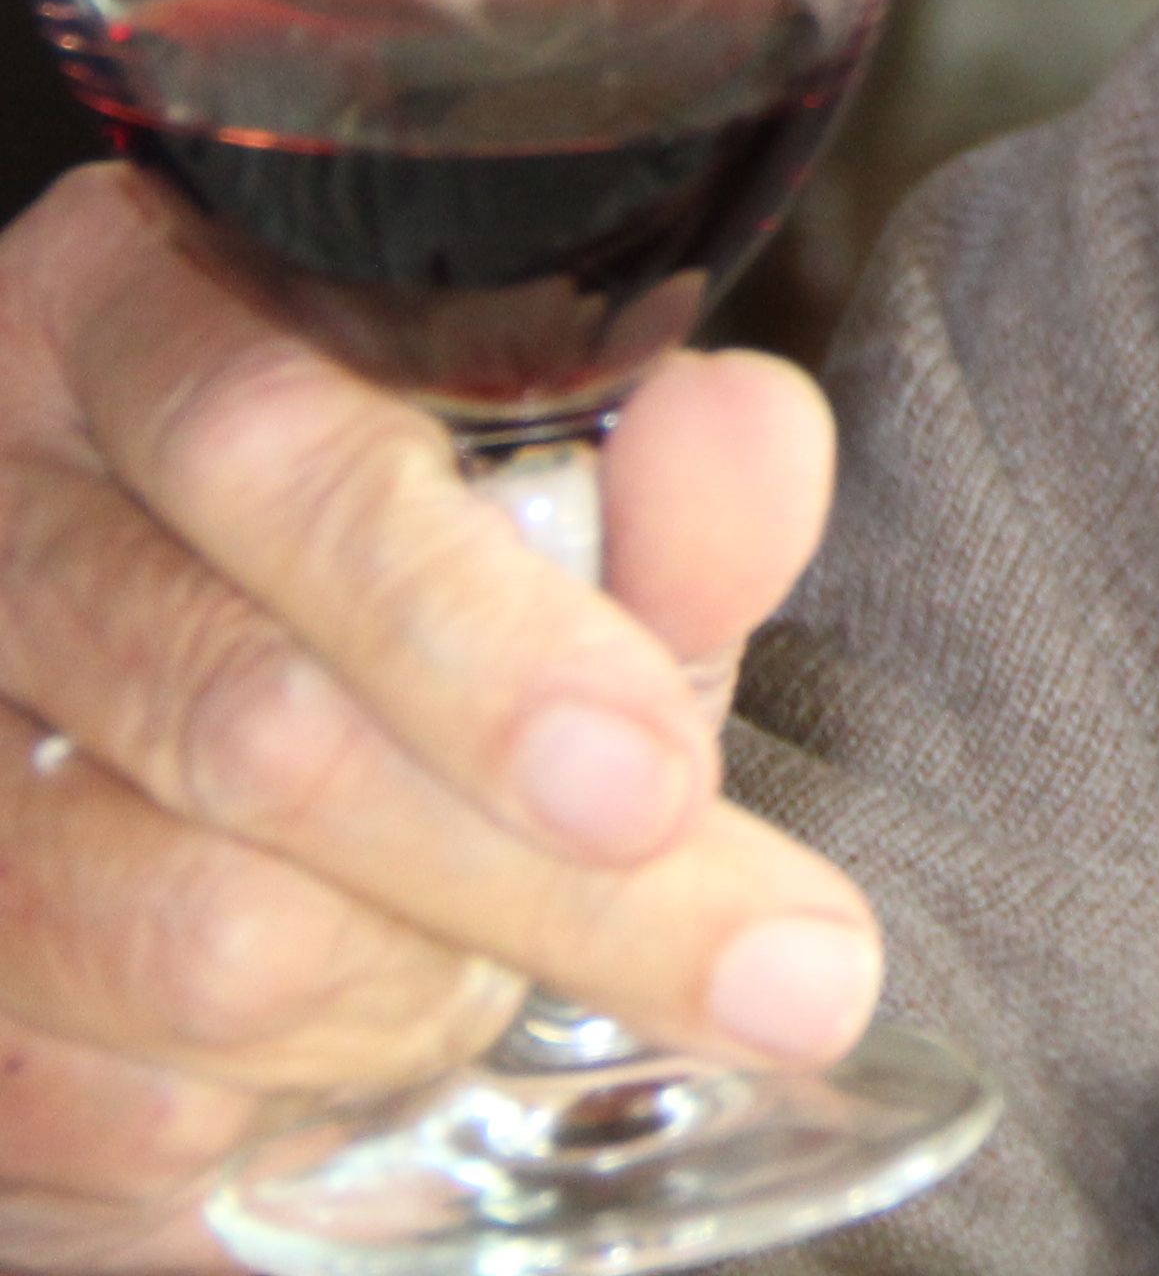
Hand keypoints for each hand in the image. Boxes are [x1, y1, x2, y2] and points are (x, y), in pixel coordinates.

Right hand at [0, 169, 884, 1269]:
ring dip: (416, 981)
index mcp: (137, 322)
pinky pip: (115, 1093)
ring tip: (496, 955)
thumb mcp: (578, 534)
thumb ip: (668, 494)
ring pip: (196, 930)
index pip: (271, 444)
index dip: (470, 625)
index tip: (657, 780)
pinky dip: (291, 1094)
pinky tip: (352, 1026)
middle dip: (542, 875)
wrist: (258, 831)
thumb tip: (739, 431)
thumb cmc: (433, 635)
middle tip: (784, 978)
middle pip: (253, 720)